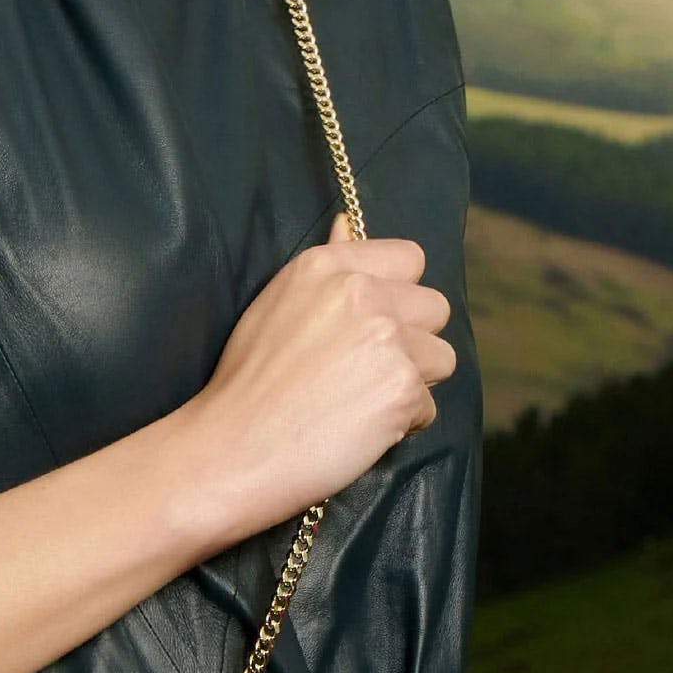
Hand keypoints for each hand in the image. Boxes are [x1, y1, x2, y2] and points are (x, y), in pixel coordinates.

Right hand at [173, 215, 456, 547]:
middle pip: (434, 307)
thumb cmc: (247, 383)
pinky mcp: (402, 388)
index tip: (370, 326)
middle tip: (362, 372)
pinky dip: (402, 424)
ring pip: (441, 357)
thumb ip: (327, 265)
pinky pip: (429, 405)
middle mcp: (362, 292)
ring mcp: (386, 339)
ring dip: (412, 383)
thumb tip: (347, 222)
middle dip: (412, 341)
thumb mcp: (276, 304)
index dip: (399, 295)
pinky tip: (358, 429)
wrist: (231, 449)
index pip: (410, 258)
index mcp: (328, 266)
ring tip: (360, 402)